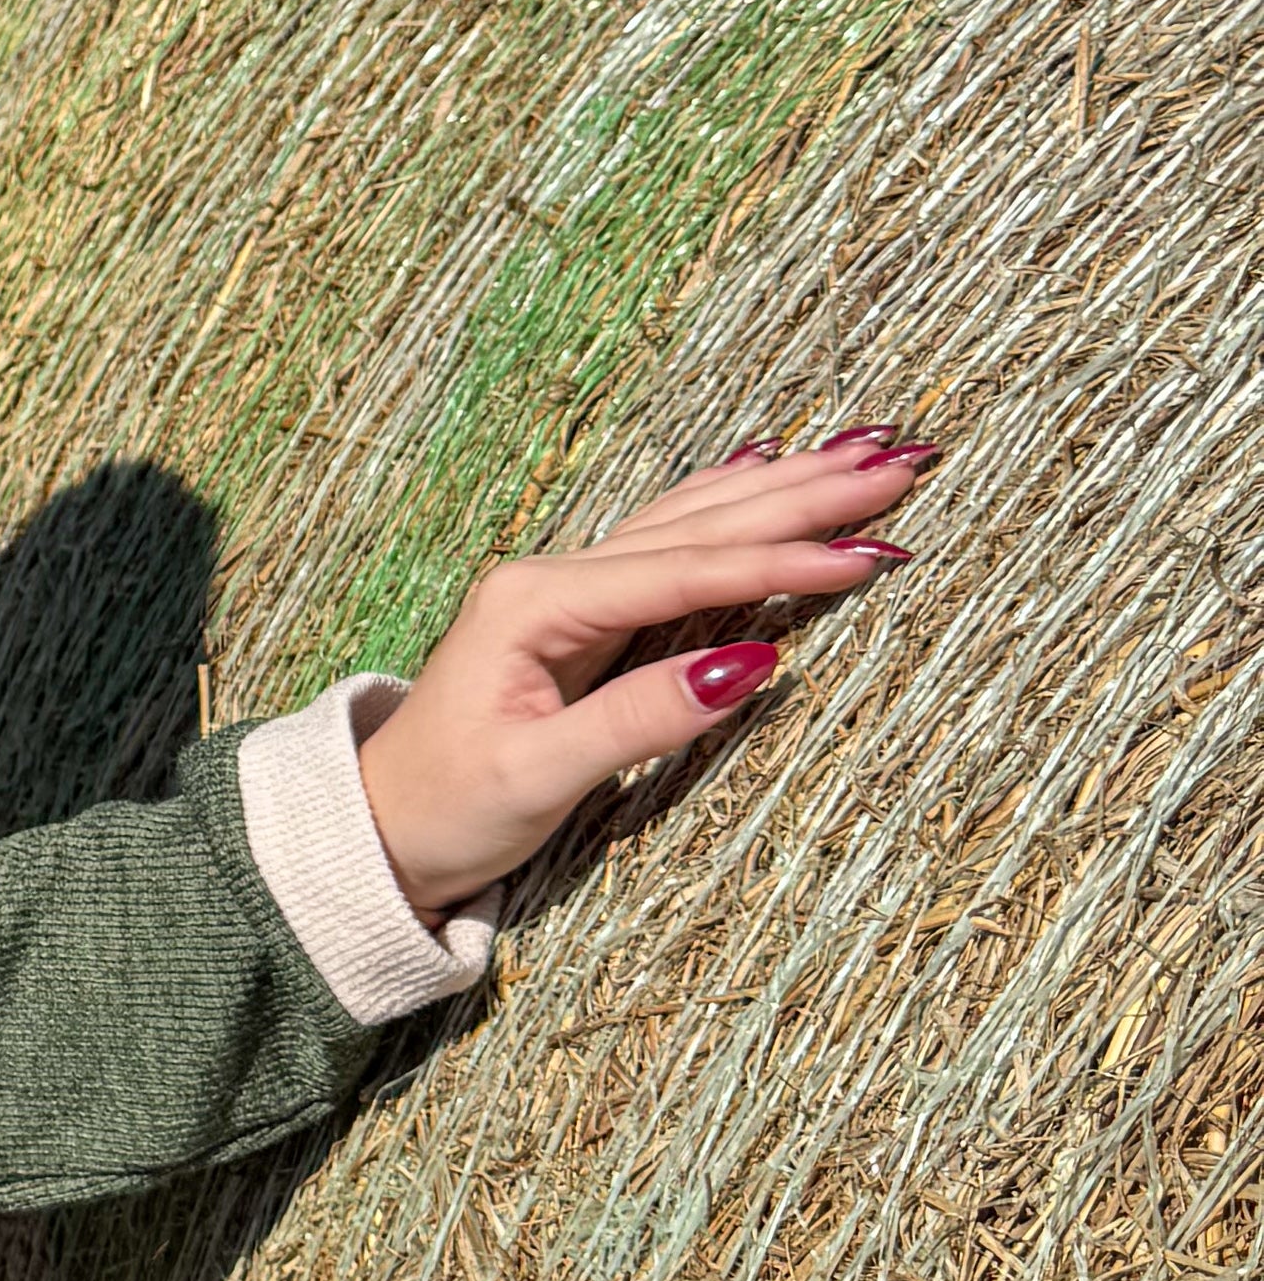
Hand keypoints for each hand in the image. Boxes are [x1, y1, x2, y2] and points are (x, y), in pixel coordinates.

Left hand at [354, 421, 935, 920]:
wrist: (376, 827)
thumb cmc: (446, 808)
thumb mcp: (538, 776)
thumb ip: (638, 720)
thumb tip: (747, 668)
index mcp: (536, 606)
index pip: (685, 574)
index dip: (781, 564)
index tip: (871, 554)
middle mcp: (552, 581)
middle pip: (699, 526)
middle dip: (804, 494)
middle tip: (903, 460)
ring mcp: (566, 593)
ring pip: (692, 525)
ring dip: (780, 490)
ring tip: (863, 453)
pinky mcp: (581, 618)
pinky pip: (671, 548)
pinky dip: (729, 509)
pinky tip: (762, 470)